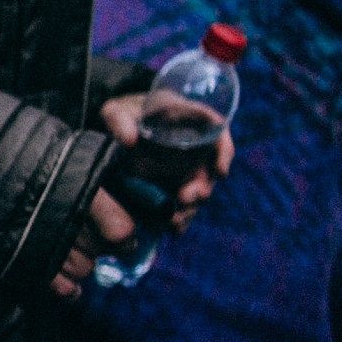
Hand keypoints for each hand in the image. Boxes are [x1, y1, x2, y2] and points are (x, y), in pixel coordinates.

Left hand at [52, 94, 232, 298]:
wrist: (118, 130)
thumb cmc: (124, 113)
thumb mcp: (116, 110)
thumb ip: (119, 120)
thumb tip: (129, 141)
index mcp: (189, 119)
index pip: (218, 132)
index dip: (224, 152)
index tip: (221, 172)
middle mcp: (195, 146)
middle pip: (209, 170)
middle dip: (201, 189)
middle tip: (184, 200)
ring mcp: (187, 167)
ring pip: (198, 191)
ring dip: (190, 209)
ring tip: (174, 223)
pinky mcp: (176, 185)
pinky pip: (184, 203)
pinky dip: (180, 218)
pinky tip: (173, 231)